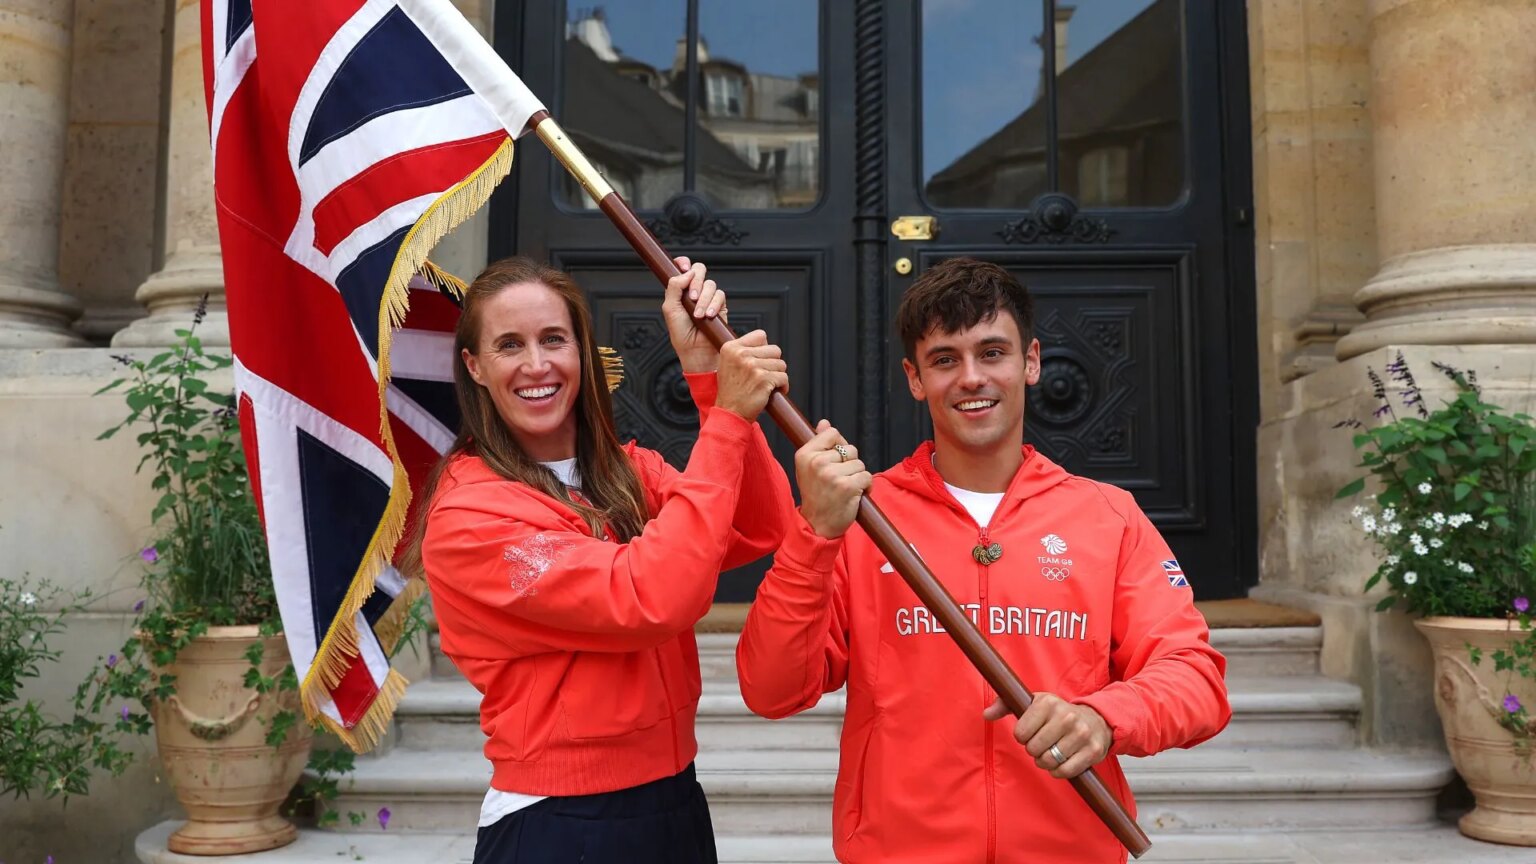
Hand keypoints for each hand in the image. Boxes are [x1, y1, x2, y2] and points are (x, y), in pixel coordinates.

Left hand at [662, 256, 727, 372]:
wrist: (696, 352)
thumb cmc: (681, 334)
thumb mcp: (670, 309)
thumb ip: (674, 287)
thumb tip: (686, 272)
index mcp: (680, 290)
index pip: (683, 268)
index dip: (684, 263)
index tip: (683, 267)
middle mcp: (694, 292)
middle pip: (699, 270)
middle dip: (696, 281)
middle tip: (691, 296)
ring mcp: (708, 298)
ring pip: (710, 284)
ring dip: (703, 299)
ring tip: (698, 315)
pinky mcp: (720, 307)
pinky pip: (720, 296)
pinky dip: (714, 305)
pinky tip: (708, 316)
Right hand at [714, 330, 787, 421]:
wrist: (730, 413)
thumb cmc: (732, 391)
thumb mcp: (728, 364)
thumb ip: (743, 350)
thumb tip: (764, 344)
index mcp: (731, 348)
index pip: (760, 335)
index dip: (764, 348)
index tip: (760, 360)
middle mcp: (741, 354)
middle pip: (774, 349)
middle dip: (773, 363)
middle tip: (765, 375)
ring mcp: (752, 366)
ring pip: (781, 364)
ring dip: (778, 375)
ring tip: (767, 384)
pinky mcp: (764, 379)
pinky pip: (784, 377)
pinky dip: (782, 386)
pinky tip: (773, 391)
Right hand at [795, 420, 871, 538]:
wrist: (817, 525)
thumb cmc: (816, 495)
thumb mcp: (810, 467)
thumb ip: (819, 443)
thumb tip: (825, 423)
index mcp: (805, 454)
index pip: (833, 433)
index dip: (839, 446)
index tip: (834, 461)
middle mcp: (817, 462)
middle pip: (850, 449)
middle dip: (849, 464)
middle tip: (837, 481)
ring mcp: (832, 474)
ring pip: (860, 464)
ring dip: (857, 477)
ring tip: (844, 489)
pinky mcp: (847, 486)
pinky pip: (867, 477)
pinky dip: (866, 487)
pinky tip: (854, 495)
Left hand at [984, 694, 1111, 779]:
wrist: (1096, 720)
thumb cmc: (1058, 713)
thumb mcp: (1033, 703)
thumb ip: (1005, 705)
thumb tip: (986, 714)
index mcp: (1048, 703)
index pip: (1020, 733)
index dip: (1022, 737)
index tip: (1030, 733)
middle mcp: (1067, 717)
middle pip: (1033, 749)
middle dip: (1033, 750)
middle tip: (1041, 744)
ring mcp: (1081, 734)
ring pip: (1048, 761)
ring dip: (1045, 762)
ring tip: (1050, 752)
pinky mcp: (1093, 751)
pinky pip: (1064, 772)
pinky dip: (1057, 772)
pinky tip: (1060, 762)